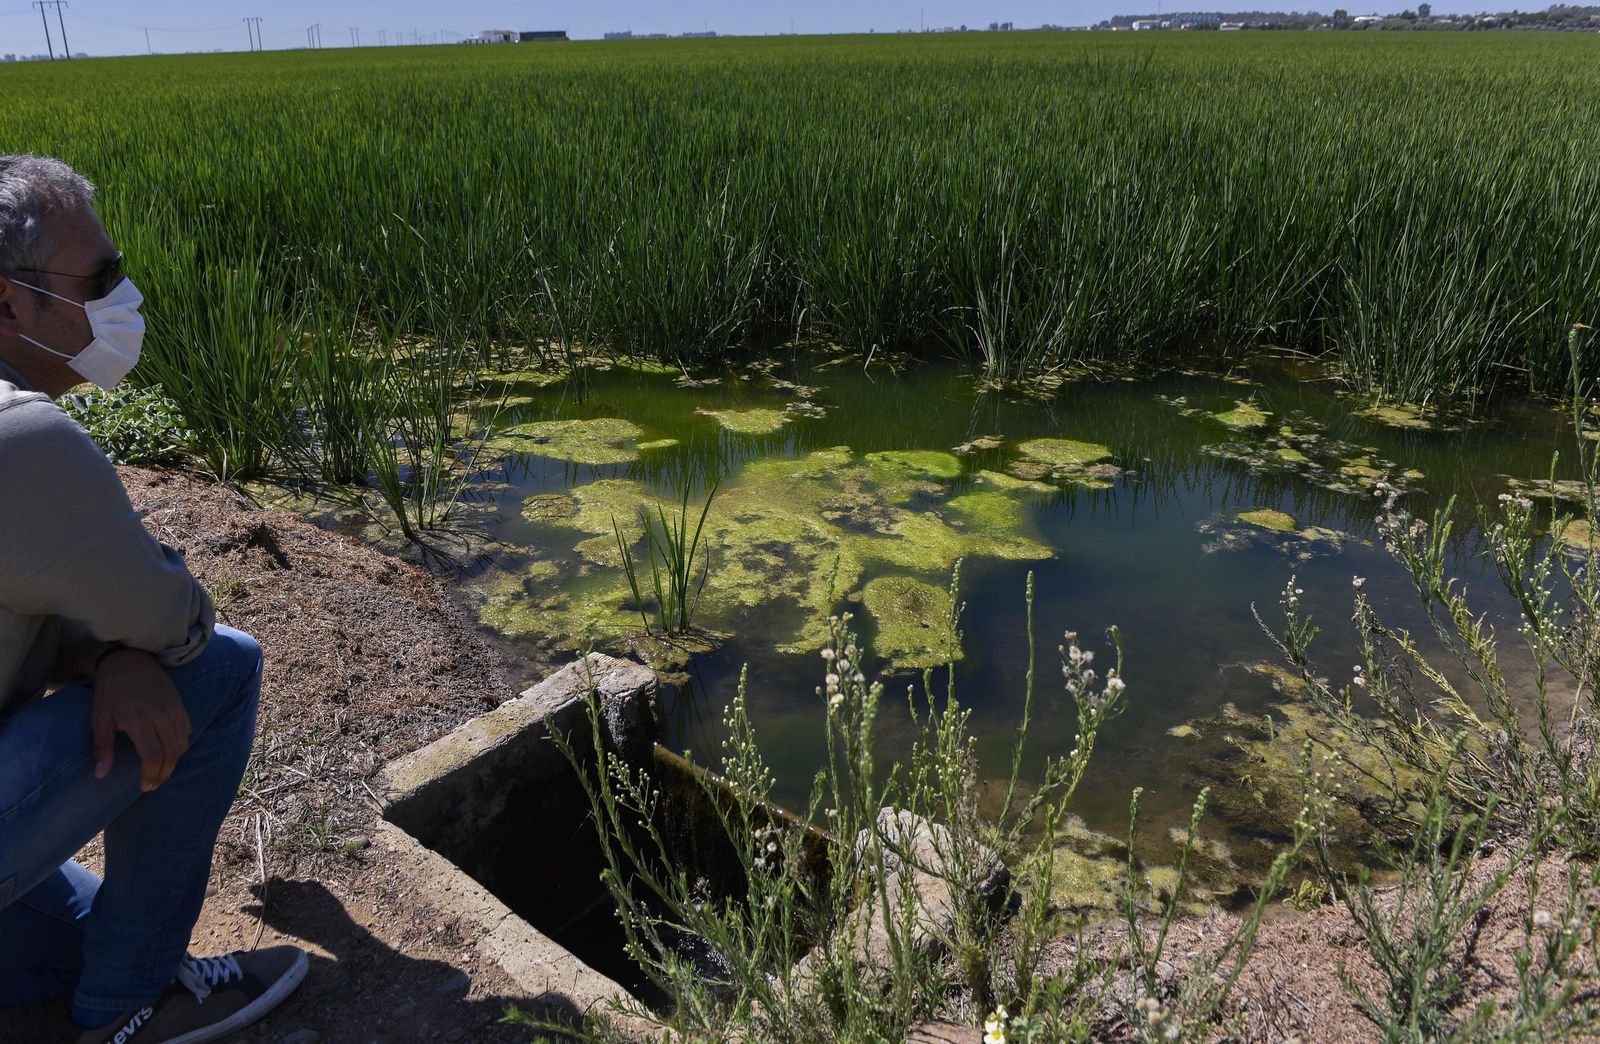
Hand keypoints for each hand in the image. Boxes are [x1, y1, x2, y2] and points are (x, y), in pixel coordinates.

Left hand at [91, 649, 190, 791]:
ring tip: (160, 770)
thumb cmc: (110, 690)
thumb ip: (102, 747)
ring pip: (182, 744)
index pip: (153, 756)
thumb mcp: (99, 718)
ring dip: (173, 762)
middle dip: (163, 773)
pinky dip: (180, 745)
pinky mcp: (180, 705)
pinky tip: (168, 750)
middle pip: (171, 754)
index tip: (144, 786)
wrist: (130, 659)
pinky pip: (187, 731)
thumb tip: (100, 775)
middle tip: (152, 784)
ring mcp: (173, 710)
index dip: (151, 775)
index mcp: (139, 720)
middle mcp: (161, 716)